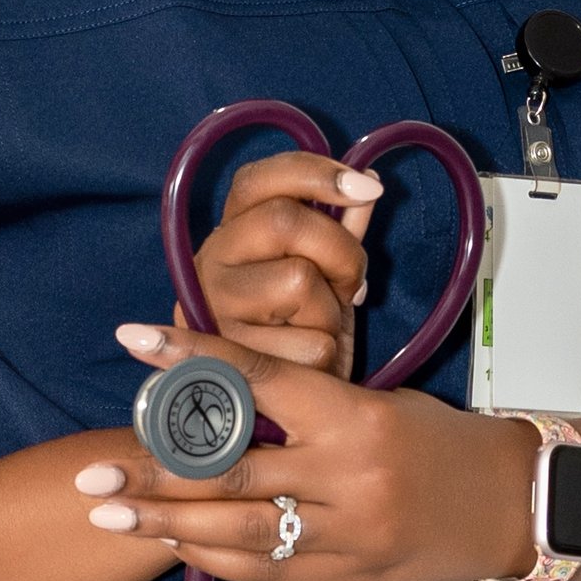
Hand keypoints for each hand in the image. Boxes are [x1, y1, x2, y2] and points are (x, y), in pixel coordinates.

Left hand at [73, 333, 538, 580]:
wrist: (512, 505)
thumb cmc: (440, 441)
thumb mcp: (377, 403)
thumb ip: (305, 407)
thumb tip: (221, 399)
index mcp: (352, 417)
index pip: (256, 380)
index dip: (189, 359)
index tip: (133, 339)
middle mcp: (344, 478)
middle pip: (229, 473)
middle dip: (152, 472)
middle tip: (91, 471)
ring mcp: (344, 535)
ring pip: (236, 531)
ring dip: (166, 524)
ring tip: (110, 513)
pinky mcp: (345, 577)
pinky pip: (265, 572)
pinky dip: (214, 559)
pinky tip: (173, 544)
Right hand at [115, 149, 380, 390]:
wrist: (282, 406)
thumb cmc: (302, 328)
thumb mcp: (325, 272)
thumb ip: (341, 226)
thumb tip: (370, 180)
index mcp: (231, 231)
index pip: (261, 179)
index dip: (317, 173)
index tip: (369, 188)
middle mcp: (211, 262)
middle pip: (285, 221)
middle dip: (339, 251)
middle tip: (350, 283)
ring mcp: (215, 310)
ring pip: (298, 279)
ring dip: (329, 310)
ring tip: (319, 327)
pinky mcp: (229, 363)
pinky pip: (308, 341)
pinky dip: (324, 353)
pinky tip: (308, 364)